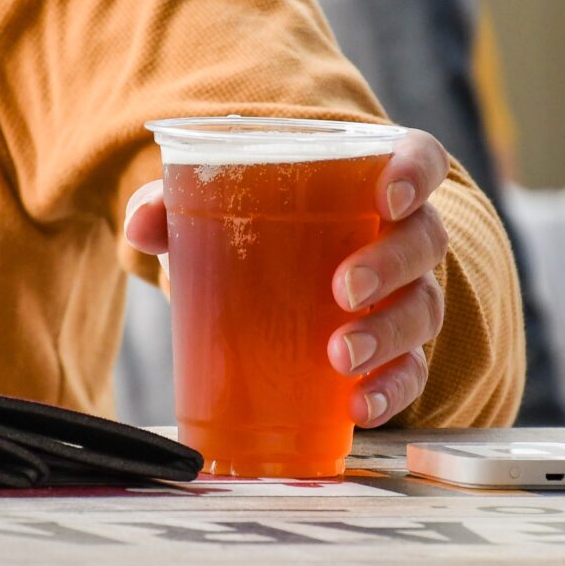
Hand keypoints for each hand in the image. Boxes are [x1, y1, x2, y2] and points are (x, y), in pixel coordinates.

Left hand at [124, 128, 448, 427]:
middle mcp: (402, 234)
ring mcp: (406, 294)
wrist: (273, 276)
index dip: (414, 171)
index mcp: (370, 181)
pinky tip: (360, 406)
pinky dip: (393, 390)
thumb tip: (141, 224)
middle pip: (424, 240)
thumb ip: (175, 204)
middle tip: (342, 289)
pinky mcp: (397, 349)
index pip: (419, 159)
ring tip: (340, 356)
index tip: (388, 194)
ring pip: (424, 308)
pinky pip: (413, 370)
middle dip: (391, 264)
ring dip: (389, 333)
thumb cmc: (258, 226)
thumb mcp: (218, 206)